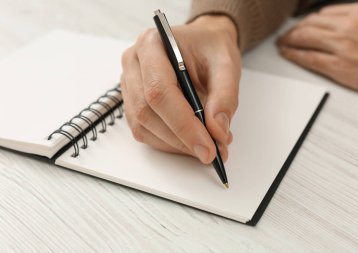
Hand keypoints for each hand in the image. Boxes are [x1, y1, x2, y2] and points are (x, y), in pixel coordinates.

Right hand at [120, 15, 239, 163]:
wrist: (202, 44)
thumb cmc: (210, 48)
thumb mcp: (227, 64)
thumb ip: (225, 96)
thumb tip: (217, 131)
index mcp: (152, 44)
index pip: (159, 91)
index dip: (183, 124)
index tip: (208, 147)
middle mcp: (133, 63)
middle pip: (147, 111)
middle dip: (181, 138)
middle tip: (212, 152)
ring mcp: (129, 84)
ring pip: (143, 126)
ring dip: (175, 144)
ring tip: (207, 145)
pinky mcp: (133, 102)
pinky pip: (144, 131)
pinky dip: (169, 143)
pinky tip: (190, 141)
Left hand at [278, 3, 357, 96]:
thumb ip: (355, 19)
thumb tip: (331, 19)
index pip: (321, 14)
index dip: (306, 21)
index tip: (300, 26)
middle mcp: (347, 26)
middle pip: (309, 24)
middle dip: (294, 30)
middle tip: (285, 35)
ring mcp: (342, 46)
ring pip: (305, 38)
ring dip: (289, 40)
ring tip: (282, 43)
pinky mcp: (338, 66)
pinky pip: (308, 58)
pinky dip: (293, 54)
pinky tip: (286, 53)